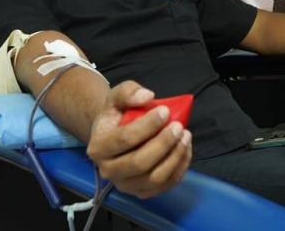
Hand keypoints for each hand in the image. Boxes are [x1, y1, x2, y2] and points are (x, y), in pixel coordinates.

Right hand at [86, 81, 192, 198]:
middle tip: (179, 126)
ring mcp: (125, 185)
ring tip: (185, 136)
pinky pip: (165, 185)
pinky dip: (179, 167)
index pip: (125, 139)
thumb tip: (147, 96)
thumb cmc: (116, 115)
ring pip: (155, 177)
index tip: (165, 111)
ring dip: (175, 156)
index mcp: (98, 147)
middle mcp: (108, 171)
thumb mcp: (116, 97)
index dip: (148, 125)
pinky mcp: (141, 192)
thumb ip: (128, 92)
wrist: (113, 136)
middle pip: (140, 162)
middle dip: (164, 143)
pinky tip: (185, 149)